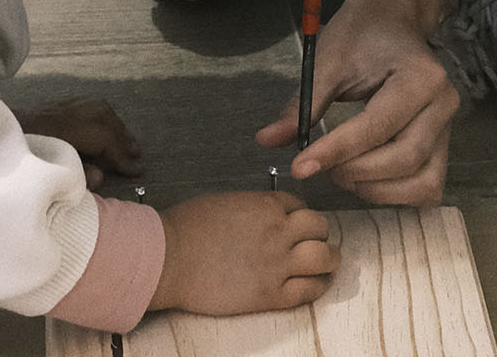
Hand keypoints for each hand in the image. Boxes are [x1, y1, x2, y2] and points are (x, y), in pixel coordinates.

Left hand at [12, 96, 143, 189]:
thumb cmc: (7, 163)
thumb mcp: (42, 173)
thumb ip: (73, 175)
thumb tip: (99, 176)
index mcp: (62, 129)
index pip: (104, 138)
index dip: (123, 155)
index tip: (137, 171)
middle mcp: (61, 113)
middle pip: (103, 117)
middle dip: (123, 137)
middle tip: (137, 156)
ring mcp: (53, 107)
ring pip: (95, 106)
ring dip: (114, 124)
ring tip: (126, 142)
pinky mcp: (45, 106)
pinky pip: (82, 104)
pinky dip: (99, 116)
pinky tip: (101, 127)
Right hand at [148, 191, 337, 314]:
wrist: (168, 258)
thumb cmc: (186, 230)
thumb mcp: (225, 203)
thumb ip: (252, 208)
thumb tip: (262, 216)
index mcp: (265, 205)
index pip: (301, 205)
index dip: (301, 216)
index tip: (298, 225)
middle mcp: (278, 231)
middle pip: (320, 228)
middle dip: (320, 234)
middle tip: (315, 242)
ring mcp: (277, 263)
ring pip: (325, 258)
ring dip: (328, 260)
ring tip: (325, 264)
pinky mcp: (270, 293)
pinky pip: (309, 290)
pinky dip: (316, 287)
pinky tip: (312, 285)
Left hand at [257, 0, 456, 205]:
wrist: (392, 21)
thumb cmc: (361, 36)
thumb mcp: (327, 61)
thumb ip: (302, 104)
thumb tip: (267, 140)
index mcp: (420, 77)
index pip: (377, 126)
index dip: (336, 151)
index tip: (300, 166)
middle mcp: (443, 105)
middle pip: (404, 159)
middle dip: (356, 172)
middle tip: (321, 168)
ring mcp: (448, 128)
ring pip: (422, 182)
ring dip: (378, 190)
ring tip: (343, 174)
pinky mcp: (442, 146)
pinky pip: (429, 187)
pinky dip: (398, 195)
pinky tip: (367, 182)